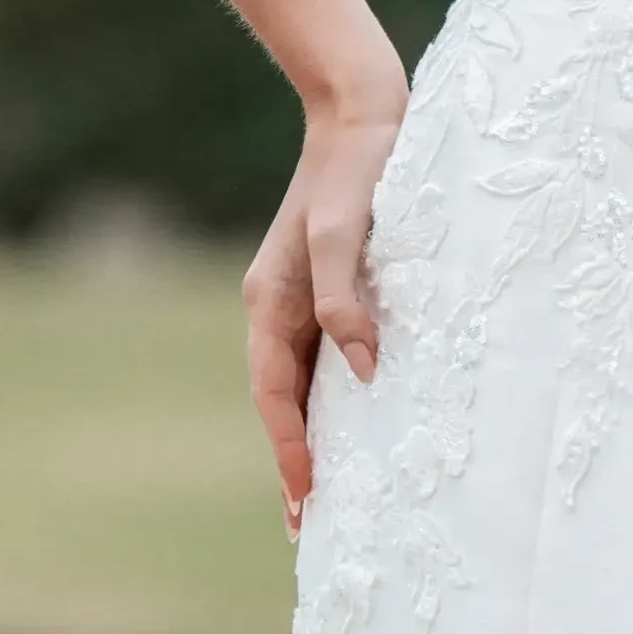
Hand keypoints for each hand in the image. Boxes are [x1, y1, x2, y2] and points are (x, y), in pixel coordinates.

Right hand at [242, 91, 407, 539]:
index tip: (306, 500)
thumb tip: (361, 371)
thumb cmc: (358, 166)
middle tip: (309, 523)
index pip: (275, 395)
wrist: (362, 110)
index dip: (290, 449)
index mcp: (270, 299)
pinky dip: (330, 392)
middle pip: (281, 397)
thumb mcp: (347, 231)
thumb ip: (343, 300)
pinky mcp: (329, 281)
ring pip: (300, 379)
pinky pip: (320, 352)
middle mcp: (277, 304)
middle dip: (293, 458)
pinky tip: (354, 411)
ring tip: (331, 486)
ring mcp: (300, 293)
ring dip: (311, 430)